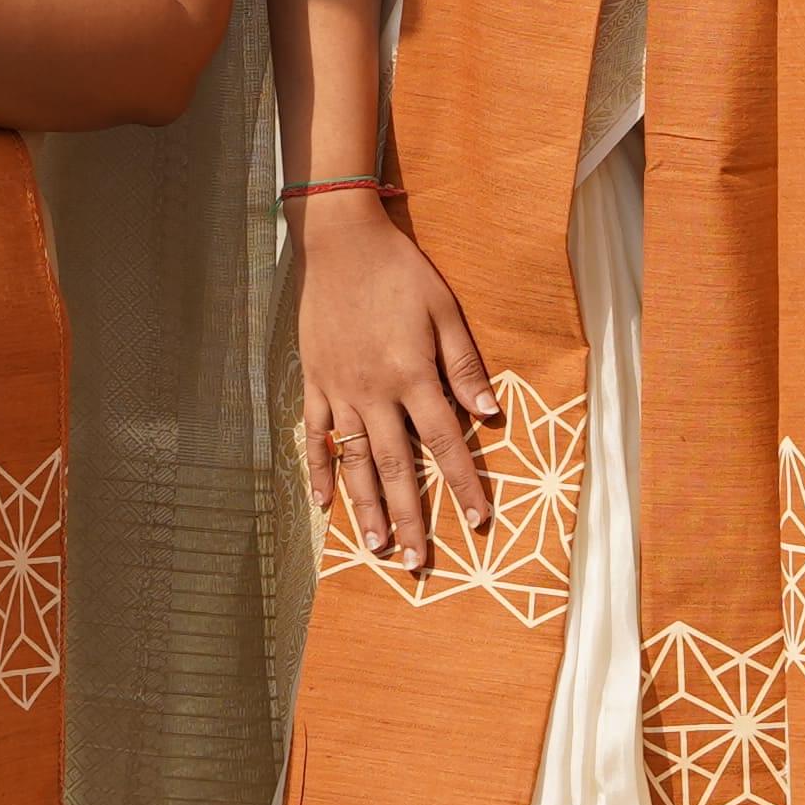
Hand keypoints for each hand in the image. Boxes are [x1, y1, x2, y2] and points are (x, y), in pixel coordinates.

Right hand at [294, 194, 498, 569]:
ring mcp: (339, 390)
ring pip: (354, 461)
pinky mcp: (314, 381)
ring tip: (377, 547)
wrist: (340, 242)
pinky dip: (319, 470)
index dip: (463, 484)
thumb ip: (464, 364)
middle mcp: (374, 393)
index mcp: (411, 375)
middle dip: (411, 518)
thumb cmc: (400, 272)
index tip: (479, 520)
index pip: (444, 443)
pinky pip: (316, 435)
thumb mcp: (444, 310)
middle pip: (396, 467)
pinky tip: (324, 503)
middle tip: (418, 562)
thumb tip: (489, 413)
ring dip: (366, 508)